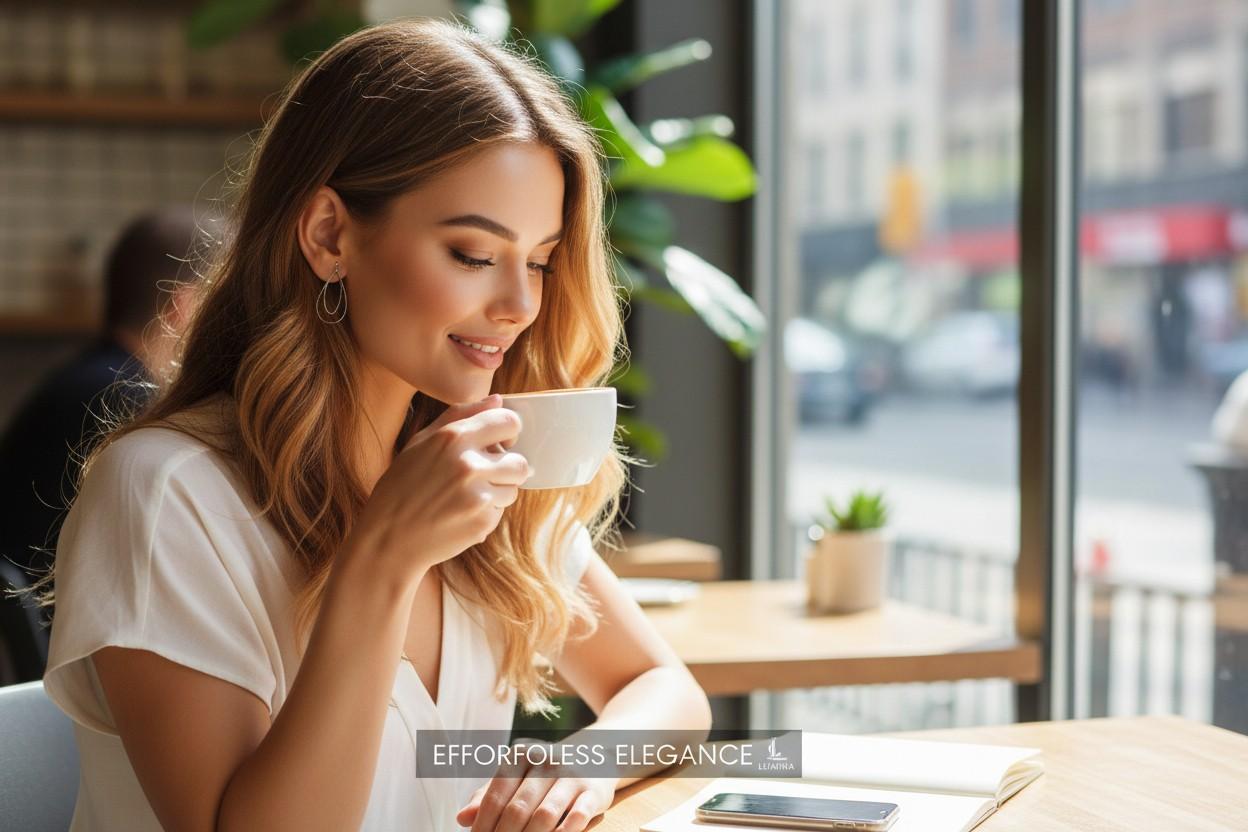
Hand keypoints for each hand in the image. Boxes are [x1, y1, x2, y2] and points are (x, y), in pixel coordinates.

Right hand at [345, 394, 530, 583]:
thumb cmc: (402, 487)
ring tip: (467, 496)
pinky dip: (486, 513)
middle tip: (484, 476)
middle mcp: (469, 465)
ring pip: (514, 488)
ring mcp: (477, 496)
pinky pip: (500, 512)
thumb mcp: (421, 442)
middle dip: (507, 468)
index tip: (500, 441)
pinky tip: (460, 514)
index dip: (508, 432)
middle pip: (519, 461)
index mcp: (453, 438)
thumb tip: (497, 399)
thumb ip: (460, 416)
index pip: (509, 422)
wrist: (388, 538)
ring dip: (498, 492)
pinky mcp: (482, 522)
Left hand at [455, 740, 614, 831]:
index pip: (496, 795)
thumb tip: (462, 819)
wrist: (594, 758)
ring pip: (545, 815)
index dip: (483, 824)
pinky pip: (576, 818)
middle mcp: (546, 760)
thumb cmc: (544, 775)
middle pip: (517, 809)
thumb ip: (487, 796)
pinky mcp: (593, 791)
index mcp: (521, 754)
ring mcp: (572, 774)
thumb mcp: (516, 778)